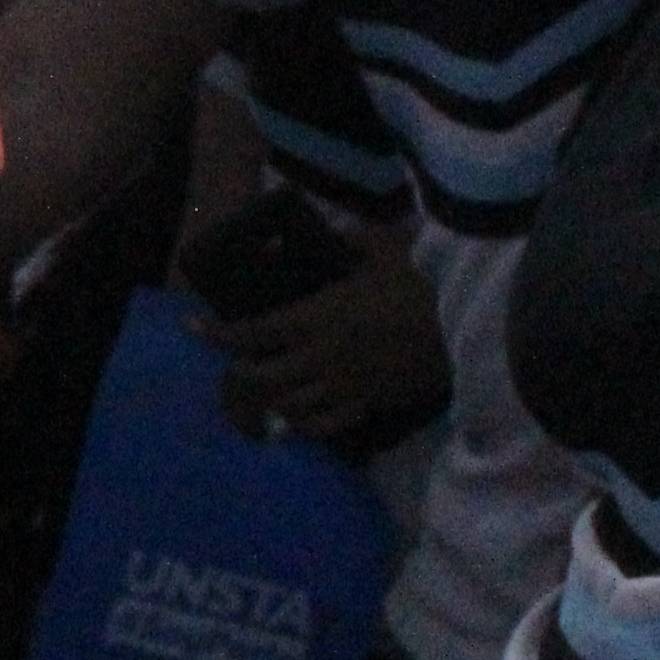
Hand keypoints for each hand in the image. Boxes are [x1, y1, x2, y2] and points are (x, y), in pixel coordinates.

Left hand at [204, 237, 447, 443]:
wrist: (466, 328)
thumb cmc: (422, 286)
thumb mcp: (383, 252)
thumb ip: (350, 243)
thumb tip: (333, 233)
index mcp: (317, 317)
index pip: (253, 331)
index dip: (218, 333)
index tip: (193, 327)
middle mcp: (320, 357)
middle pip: (261, 377)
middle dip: (238, 373)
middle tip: (235, 364)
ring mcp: (342, 386)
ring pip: (288, 406)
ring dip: (267, 400)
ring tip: (260, 392)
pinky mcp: (368, 406)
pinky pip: (323, 425)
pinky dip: (303, 424)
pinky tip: (296, 419)